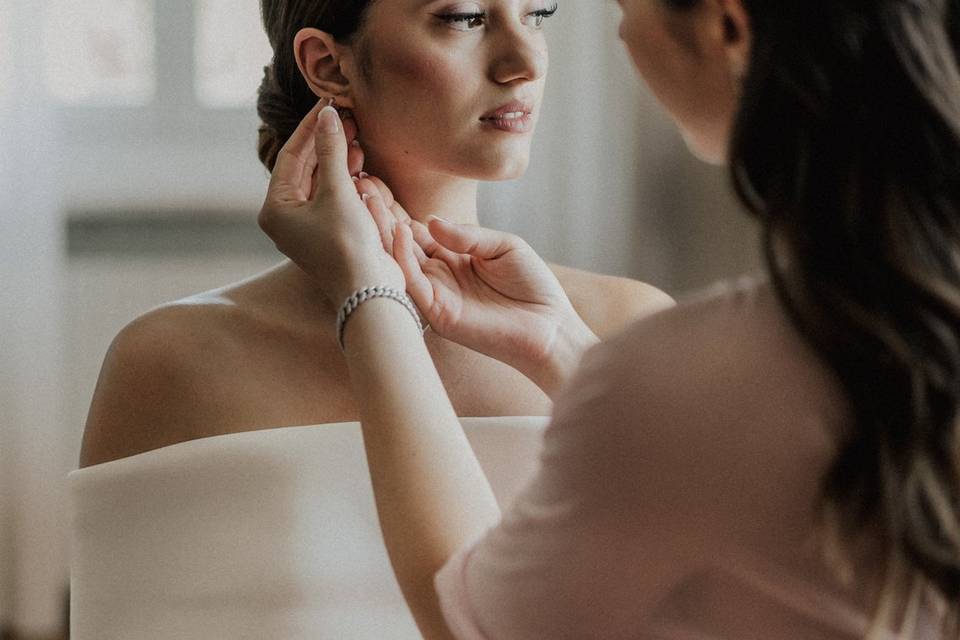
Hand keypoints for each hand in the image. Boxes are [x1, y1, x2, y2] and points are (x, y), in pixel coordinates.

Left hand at [258, 101, 403, 306]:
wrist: (368, 291)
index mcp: (275, 208)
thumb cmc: (347, 244)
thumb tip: (328, 115)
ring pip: (320, 181)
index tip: (328, 104)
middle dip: (326, 141)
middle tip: (346, 115)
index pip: (291, 156)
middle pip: (305, 167)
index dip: (311, 127)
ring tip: (356, 133)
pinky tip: (359, 160)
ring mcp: (306, 226)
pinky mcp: (328, 233)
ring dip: (338, 157)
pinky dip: (344, 178)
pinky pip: (332, 196)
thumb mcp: (338, 192)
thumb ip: (332, 150)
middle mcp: (286, 217)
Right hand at [363, 193, 597, 395]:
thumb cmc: (532, 287)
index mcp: (451, 257)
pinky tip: (398, 232)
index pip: (414, 229)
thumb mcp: (503, 246)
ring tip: (367, 201)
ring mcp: (435, 295)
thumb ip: (468, 235)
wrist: (551, 327)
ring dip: (381, 232)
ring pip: (398, 262)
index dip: (394, 208)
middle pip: (399, 242)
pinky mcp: (439, 314)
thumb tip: (431, 222)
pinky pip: (413, 284)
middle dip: (378, 215)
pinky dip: (402, 259)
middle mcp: (437, 275)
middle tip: (355, 185)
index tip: (371, 180)